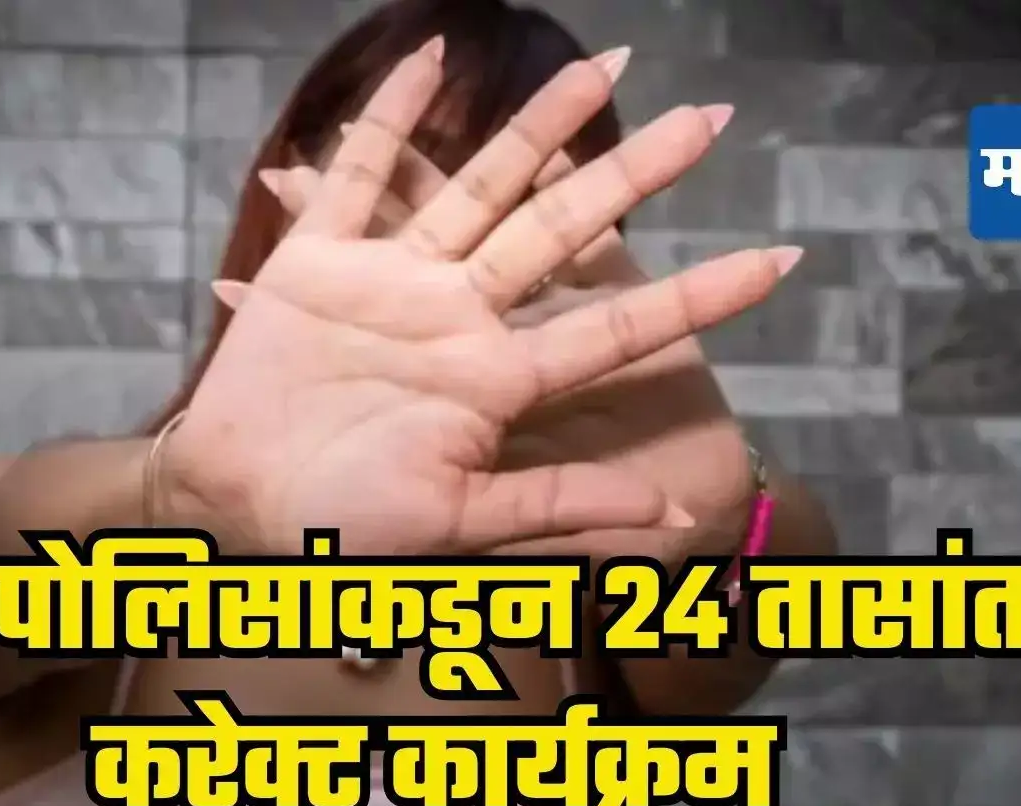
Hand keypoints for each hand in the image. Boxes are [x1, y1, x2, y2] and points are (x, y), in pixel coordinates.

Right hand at [163, 39, 796, 555]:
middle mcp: (458, 319)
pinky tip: (426, 56)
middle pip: (564, 228)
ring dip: (537, 127)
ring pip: (480, 186)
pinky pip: (362, 177)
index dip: (701, 295)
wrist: (238, 517)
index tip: (782, 262)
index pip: (620, 325)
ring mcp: (393, 284)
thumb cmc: (347, 534)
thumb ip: (558, 509)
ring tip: (601, 69)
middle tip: (710, 119)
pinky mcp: (317, 265)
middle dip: (635, 174)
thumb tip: (671, 523)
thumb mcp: (462, 529)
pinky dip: (386, 118)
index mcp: (498, 379)